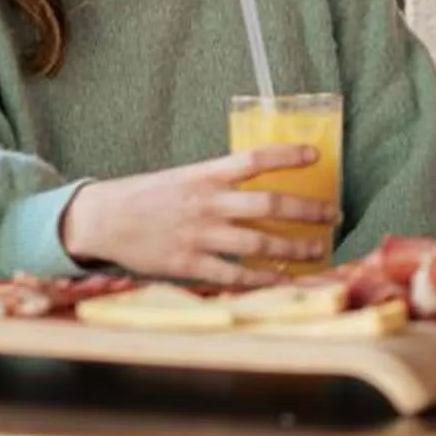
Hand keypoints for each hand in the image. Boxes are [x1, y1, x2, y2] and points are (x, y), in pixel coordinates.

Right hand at [57, 145, 333, 284]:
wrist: (103, 219)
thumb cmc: (147, 197)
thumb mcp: (183, 178)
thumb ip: (217, 183)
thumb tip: (260, 189)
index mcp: (205, 175)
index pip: (254, 160)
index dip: (287, 156)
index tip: (315, 156)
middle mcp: (207, 203)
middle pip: (269, 206)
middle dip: (307, 211)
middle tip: (332, 215)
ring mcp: (200, 235)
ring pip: (259, 243)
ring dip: (295, 247)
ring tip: (318, 249)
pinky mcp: (190, 264)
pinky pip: (236, 274)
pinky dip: (265, 279)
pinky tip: (286, 279)